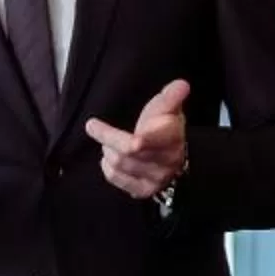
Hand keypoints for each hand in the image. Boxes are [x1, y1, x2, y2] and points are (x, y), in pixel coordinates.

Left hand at [86, 80, 191, 200]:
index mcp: (170, 139)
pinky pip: (116, 179)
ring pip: (118, 165)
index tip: (92, 125)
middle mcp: (165, 163)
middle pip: (124, 154)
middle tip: (96, 127)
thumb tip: (182, 85)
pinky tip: (110, 158)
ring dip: (108, 151)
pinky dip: (108, 167)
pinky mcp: (144, 190)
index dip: (115, 137)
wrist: (175, 153)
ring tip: (109, 143)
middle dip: (107, 138)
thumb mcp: (168, 108)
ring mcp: (155, 179)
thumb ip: (172, 97)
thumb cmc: (166, 126)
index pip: (139, 142)